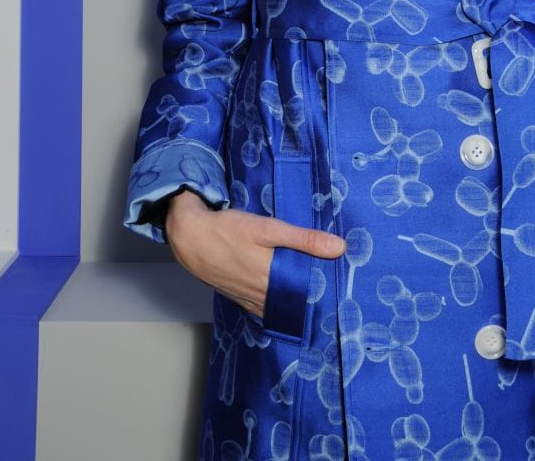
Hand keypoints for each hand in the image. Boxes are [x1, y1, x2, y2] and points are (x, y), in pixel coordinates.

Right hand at [164, 190, 345, 318]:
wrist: (189, 238)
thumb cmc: (228, 231)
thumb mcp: (269, 229)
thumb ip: (304, 239)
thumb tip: (339, 248)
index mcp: (273, 281)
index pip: (309, 296)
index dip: (327, 293)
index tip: (345, 289)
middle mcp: (262, 296)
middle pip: (295, 301)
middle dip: (313, 297)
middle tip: (335, 290)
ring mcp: (248, 298)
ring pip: (279, 304)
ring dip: (295, 300)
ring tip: (315, 292)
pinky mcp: (238, 295)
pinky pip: (263, 305)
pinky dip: (276, 301)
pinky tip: (283, 293)